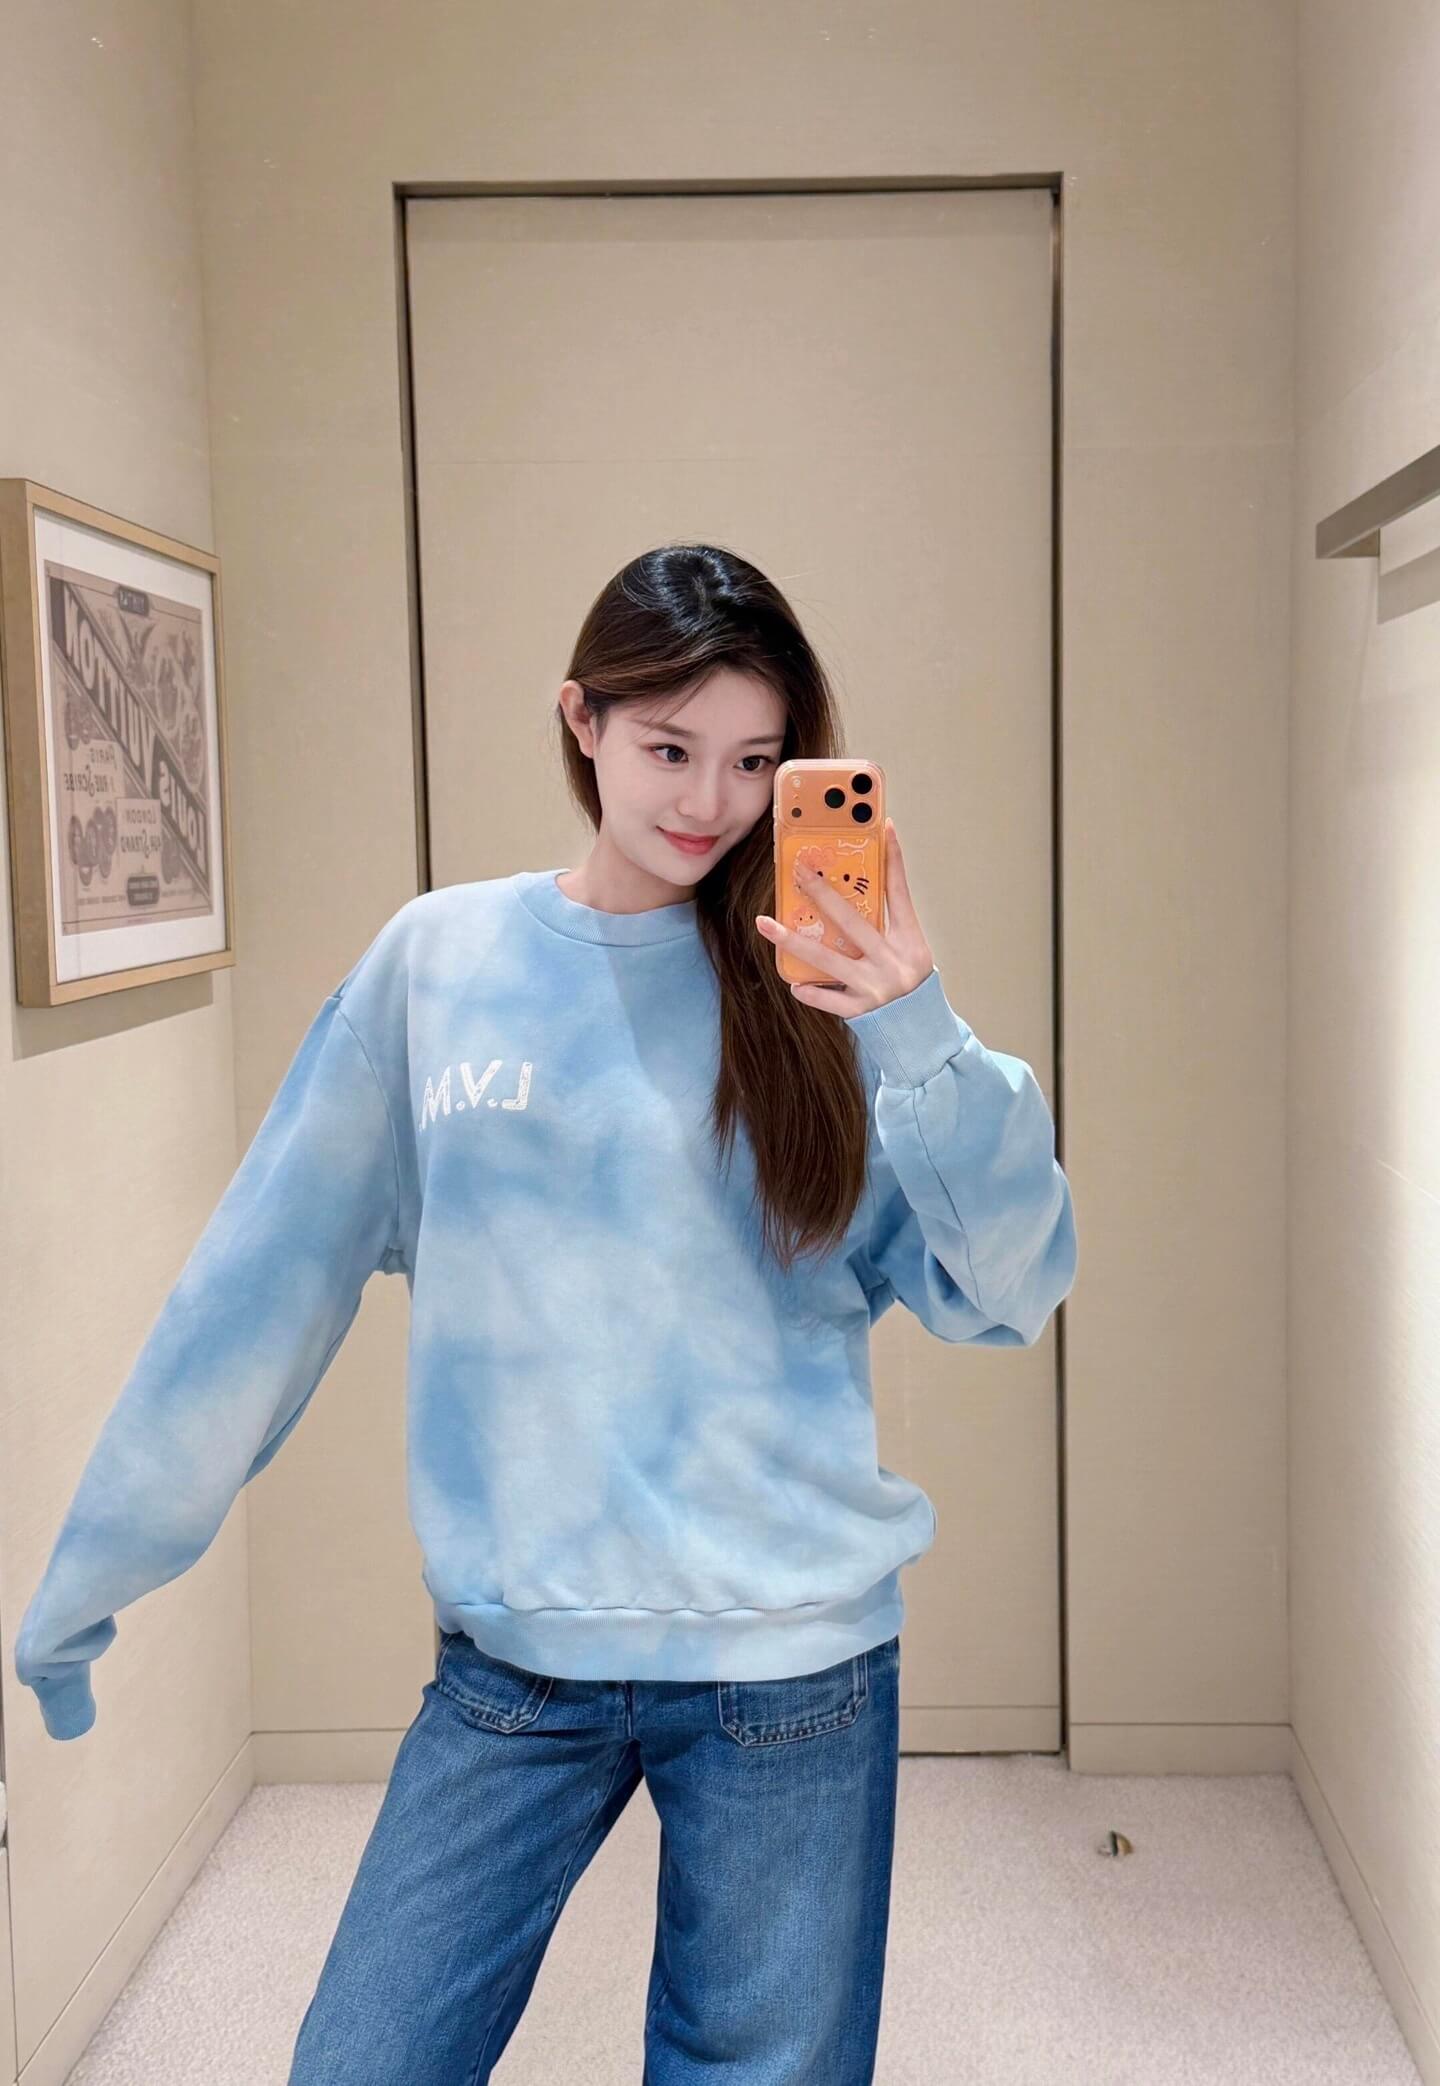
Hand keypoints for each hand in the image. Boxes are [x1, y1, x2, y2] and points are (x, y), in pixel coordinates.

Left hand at [755, 817, 936, 1015]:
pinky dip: (809, 991)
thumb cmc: (908, 984)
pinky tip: (794, 983)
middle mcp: (894, 962)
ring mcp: (876, 988)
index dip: (893, 860)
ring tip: (765, 924)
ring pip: (828, 960)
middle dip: (822, 895)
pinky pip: (827, 999)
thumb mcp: (908, 952)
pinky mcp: (861, 1012)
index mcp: (910, 942)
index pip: (900, 893)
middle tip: (798, 872)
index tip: (883, 828)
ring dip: (793, 941)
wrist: (920, 1033)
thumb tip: (850, 893)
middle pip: (853, 921)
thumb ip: (884, 928)